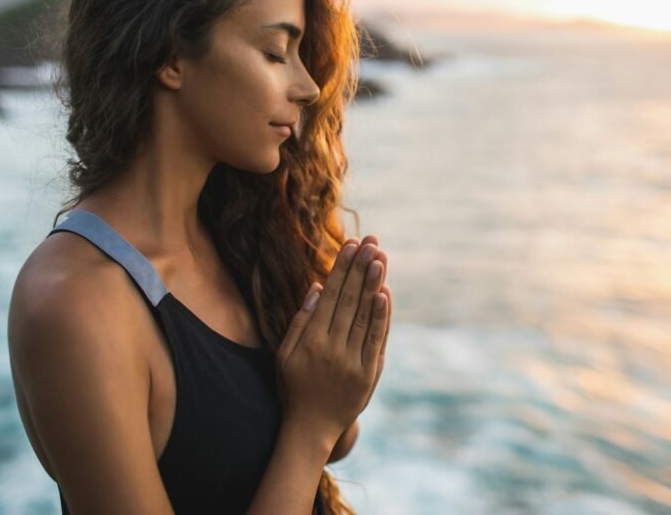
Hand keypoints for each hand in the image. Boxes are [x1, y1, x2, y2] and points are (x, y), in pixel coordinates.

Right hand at [276, 235, 391, 441]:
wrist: (311, 428)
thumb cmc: (294, 387)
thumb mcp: (285, 354)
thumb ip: (300, 320)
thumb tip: (317, 287)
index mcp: (310, 340)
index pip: (330, 296)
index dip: (341, 268)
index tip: (351, 244)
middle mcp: (332, 348)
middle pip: (349, 300)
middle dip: (360, 268)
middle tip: (370, 241)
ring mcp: (352, 362)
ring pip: (365, 316)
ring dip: (374, 285)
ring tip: (380, 258)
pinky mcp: (369, 374)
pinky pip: (376, 340)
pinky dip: (382, 316)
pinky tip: (385, 293)